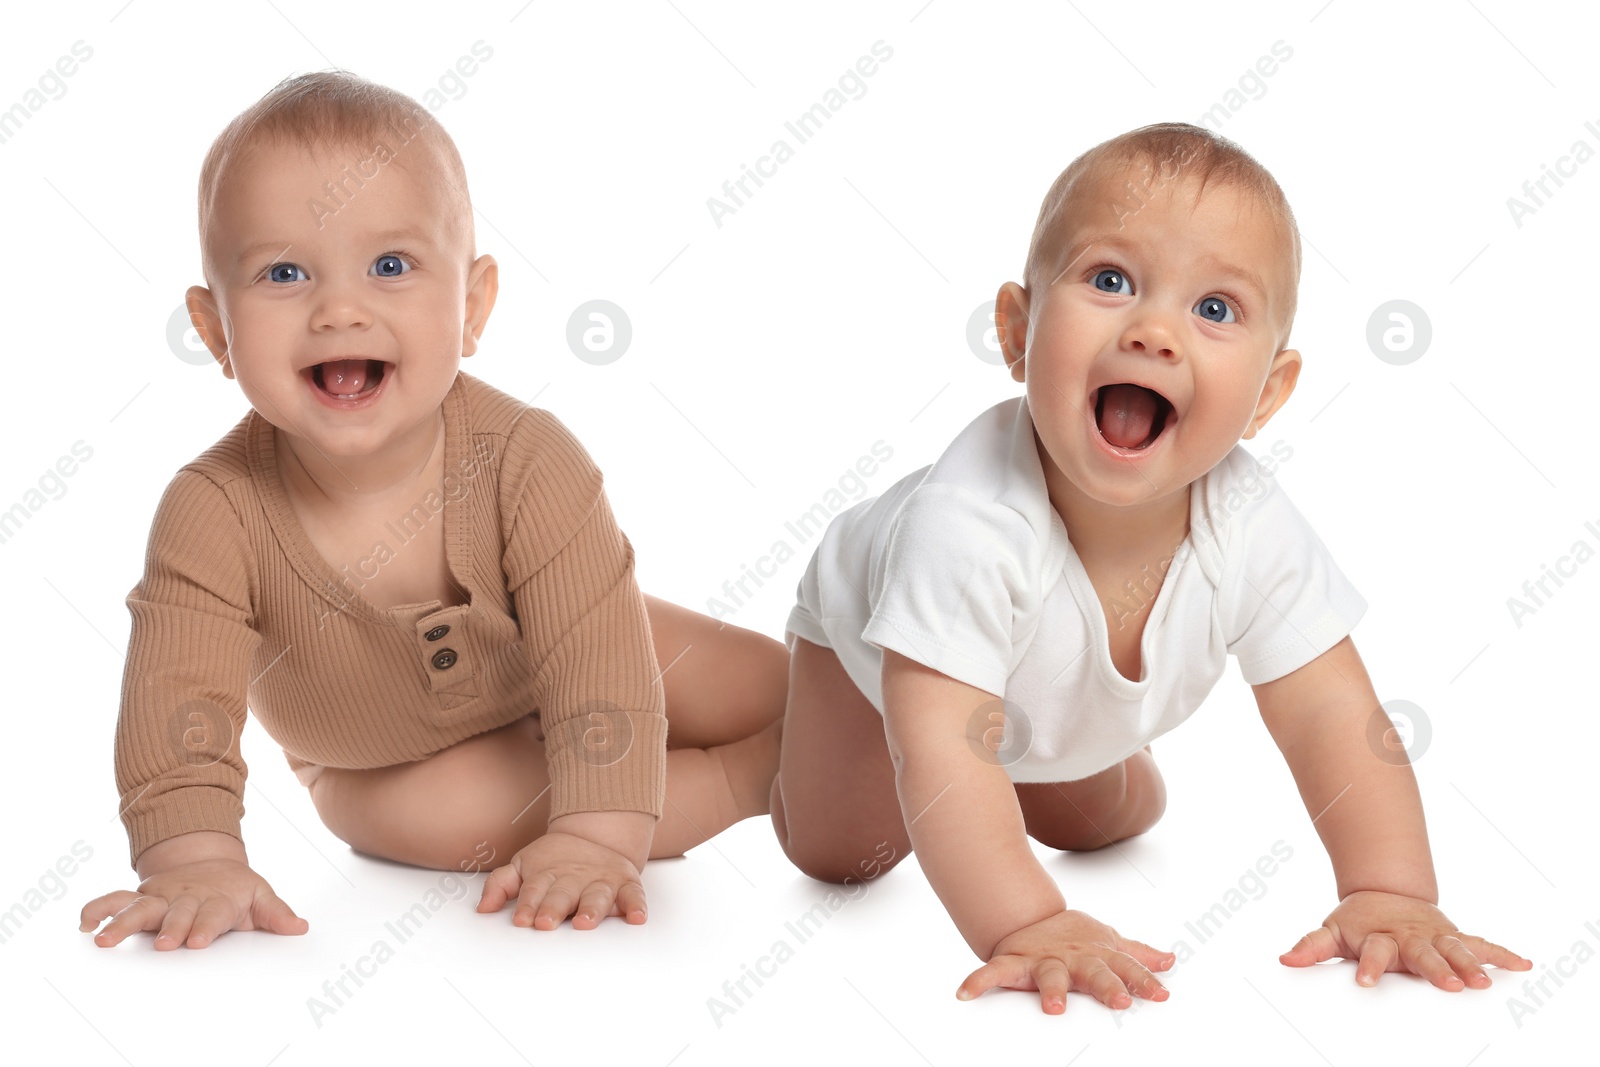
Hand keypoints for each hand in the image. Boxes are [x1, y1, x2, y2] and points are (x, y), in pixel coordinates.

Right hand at [79, 859, 308, 949]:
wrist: (211, 863)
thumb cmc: (235, 888)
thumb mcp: (260, 896)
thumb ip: (276, 914)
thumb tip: (300, 927)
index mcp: (216, 899)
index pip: (212, 914)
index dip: (205, 927)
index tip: (198, 941)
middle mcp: (186, 897)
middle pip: (176, 913)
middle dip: (169, 927)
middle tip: (163, 944)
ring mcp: (161, 895)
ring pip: (140, 907)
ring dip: (122, 921)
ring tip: (103, 938)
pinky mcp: (141, 895)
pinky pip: (115, 899)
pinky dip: (98, 908)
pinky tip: (84, 923)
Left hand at [476, 831, 645, 929]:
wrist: (596, 836)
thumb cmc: (554, 861)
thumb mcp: (524, 866)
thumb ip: (501, 884)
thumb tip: (483, 908)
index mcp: (548, 874)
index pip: (535, 889)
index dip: (528, 904)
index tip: (522, 920)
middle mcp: (575, 878)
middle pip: (563, 894)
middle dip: (554, 908)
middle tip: (545, 923)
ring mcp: (601, 880)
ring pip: (597, 895)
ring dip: (592, 909)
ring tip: (585, 923)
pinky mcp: (626, 883)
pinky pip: (633, 895)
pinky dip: (636, 906)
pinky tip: (636, 918)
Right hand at [956, 909, 1174, 1013]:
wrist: (1027, 914)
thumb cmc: (1072, 937)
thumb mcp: (1108, 941)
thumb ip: (1137, 954)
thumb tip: (1170, 961)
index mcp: (1097, 954)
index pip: (1125, 967)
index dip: (1142, 980)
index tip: (1161, 994)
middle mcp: (1073, 958)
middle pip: (1093, 971)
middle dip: (1106, 985)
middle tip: (1120, 1000)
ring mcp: (1043, 960)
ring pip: (1048, 975)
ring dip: (1052, 990)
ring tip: (1055, 1008)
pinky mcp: (1014, 963)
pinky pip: (994, 972)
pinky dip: (978, 981)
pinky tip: (966, 993)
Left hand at [1280, 890, 1531, 989]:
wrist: (1384, 892)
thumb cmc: (1359, 921)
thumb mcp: (1332, 931)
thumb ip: (1312, 947)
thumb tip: (1285, 961)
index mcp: (1380, 937)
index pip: (1373, 952)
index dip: (1369, 966)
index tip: (1366, 981)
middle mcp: (1410, 937)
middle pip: (1423, 953)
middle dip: (1436, 968)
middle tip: (1450, 984)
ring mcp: (1435, 936)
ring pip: (1455, 949)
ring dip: (1471, 964)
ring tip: (1485, 982)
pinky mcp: (1454, 936)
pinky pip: (1480, 944)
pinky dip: (1501, 953)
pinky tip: (1523, 964)